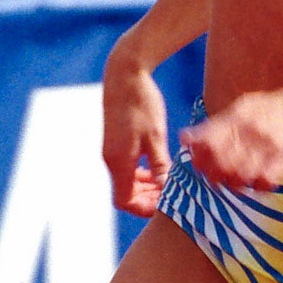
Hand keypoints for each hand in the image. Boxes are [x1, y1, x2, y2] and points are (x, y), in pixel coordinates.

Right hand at [102, 50, 171, 215]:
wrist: (124, 74)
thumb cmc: (142, 103)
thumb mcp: (156, 136)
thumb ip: (160, 165)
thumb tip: (166, 189)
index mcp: (119, 161)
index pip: (125, 201)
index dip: (144, 208)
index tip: (165, 204)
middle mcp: (110, 159)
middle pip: (124, 194)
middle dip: (147, 199)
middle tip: (171, 196)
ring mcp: (110, 151)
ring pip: (126, 182)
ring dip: (145, 187)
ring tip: (167, 182)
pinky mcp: (114, 142)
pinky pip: (125, 168)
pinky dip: (140, 174)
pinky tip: (158, 167)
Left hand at [181, 84, 282, 191]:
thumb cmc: (278, 107)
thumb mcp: (246, 106)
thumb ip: (218, 123)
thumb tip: (185, 138)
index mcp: (239, 115)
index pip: (206, 140)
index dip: (197, 156)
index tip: (197, 164)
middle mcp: (251, 129)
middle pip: (220, 161)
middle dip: (213, 174)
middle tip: (216, 178)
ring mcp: (270, 144)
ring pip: (239, 175)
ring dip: (233, 183)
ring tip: (236, 181)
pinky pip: (265, 181)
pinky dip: (257, 187)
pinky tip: (258, 183)